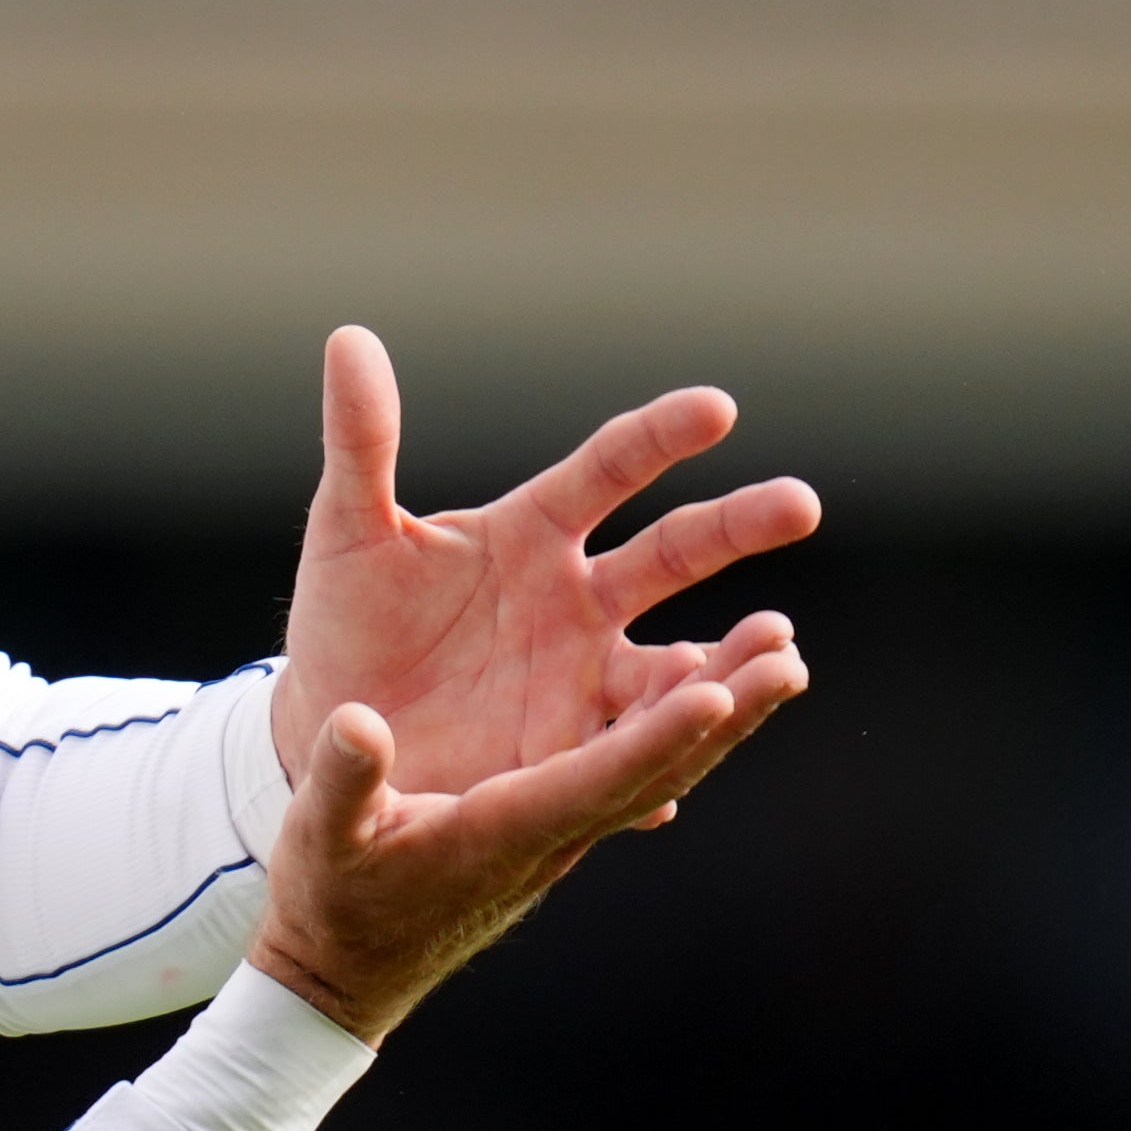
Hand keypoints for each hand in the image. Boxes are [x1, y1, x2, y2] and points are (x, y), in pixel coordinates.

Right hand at [249, 658, 807, 1047]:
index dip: (658, 738)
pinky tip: (716, 688)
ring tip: (781, 654)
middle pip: (660, 770)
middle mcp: (555, 832)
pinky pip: (638, 767)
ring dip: (727, 713)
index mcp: (505, 830)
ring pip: (663, 767)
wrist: (345, 971)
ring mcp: (564, 829)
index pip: (599, 781)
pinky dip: (684, 727)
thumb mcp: (320, 836)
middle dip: (730, 715)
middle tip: (789, 657)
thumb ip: (342, 779)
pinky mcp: (557, 820)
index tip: (718, 690)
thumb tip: (357, 724)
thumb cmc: (332, 902)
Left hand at [271, 327, 818, 800]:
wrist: (330, 729)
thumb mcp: (344, 533)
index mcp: (534, 531)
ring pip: (674, 666)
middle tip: (800, 503)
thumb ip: (361, 440)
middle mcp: (579, 599)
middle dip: (738, 527)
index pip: (611, 468)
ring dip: (725, 663)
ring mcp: (583, 678)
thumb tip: (349, 338)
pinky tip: (678, 793)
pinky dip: (655, 773)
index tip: (717, 409)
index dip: (660, 437)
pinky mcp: (569, 753)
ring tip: (779, 659)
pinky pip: (626, 761)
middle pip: (674, 553)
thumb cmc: (345, 621)